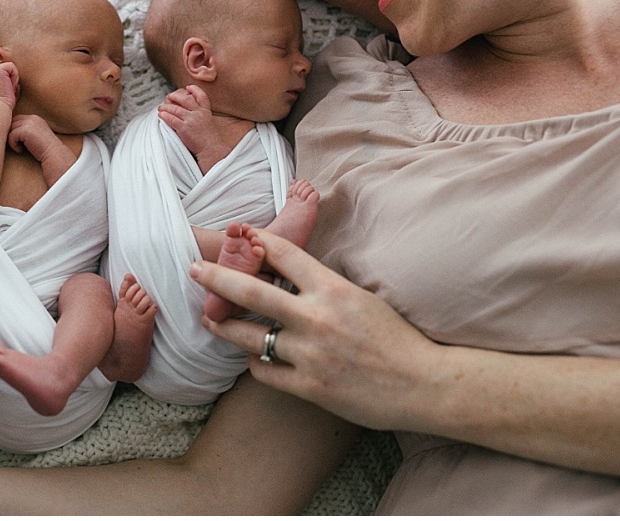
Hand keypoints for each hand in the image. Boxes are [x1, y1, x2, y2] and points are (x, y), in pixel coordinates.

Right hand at [0, 62, 18, 108]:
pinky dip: (15, 76)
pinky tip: (9, 85)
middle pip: (6, 71)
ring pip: (9, 68)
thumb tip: (17, 85)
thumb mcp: (5, 94)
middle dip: (11, 80)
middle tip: (8, 91)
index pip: (3, 75)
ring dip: (13, 79)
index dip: (9, 83)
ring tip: (8, 89)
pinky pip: (11, 66)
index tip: (6, 93)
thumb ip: (7, 87)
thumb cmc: (5, 105)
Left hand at [9, 114, 75, 183]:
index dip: (14, 130)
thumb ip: (26, 130)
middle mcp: (32, 118)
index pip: (17, 119)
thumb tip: (9, 131)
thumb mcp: (36, 135)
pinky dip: (14, 145)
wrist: (54, 154)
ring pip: (10, 129)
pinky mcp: (25, 130)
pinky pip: (11, 136)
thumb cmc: (44, 150)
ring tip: (20, 148)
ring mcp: (29, 123)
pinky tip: (21, 150)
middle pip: (12, 122)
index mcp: (35, 118)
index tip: (18, 141)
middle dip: (11, 134)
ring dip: (12, 140)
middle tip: (16, 145)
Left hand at [159, 86, 229, 170]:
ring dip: (166, 107)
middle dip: (175, 96)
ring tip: (160, 108)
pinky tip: (160, 115)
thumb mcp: (208, 123)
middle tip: (168, 96)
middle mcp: (199, 113)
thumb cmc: (209, 140)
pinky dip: (164, 116)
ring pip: (175, 109)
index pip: (201, 96)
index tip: (188, 87)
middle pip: (185, 99)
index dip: (194, 90)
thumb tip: (189, 112)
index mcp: (206, 111)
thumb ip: (201, 116)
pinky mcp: (184, 128)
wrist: (211, 150)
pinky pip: (171, 119)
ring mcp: (191, 120)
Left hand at [190, 226, 439, 431]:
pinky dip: (257, 364)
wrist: (425, 384)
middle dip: (217, 278)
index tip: (238, 231)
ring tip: (210, 319)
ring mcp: (311, 355)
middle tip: (194, 269)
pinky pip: (267, 373)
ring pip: (250, 337)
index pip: (284, 254)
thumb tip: (293, 275)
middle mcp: (317, 318)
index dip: (256, 240)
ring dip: (225, 326)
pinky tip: (255, 358)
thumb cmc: (398, 339)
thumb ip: (326, 287)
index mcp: (333, 289)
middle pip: (252, 292)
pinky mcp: (310, 388)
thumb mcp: (363, 298)